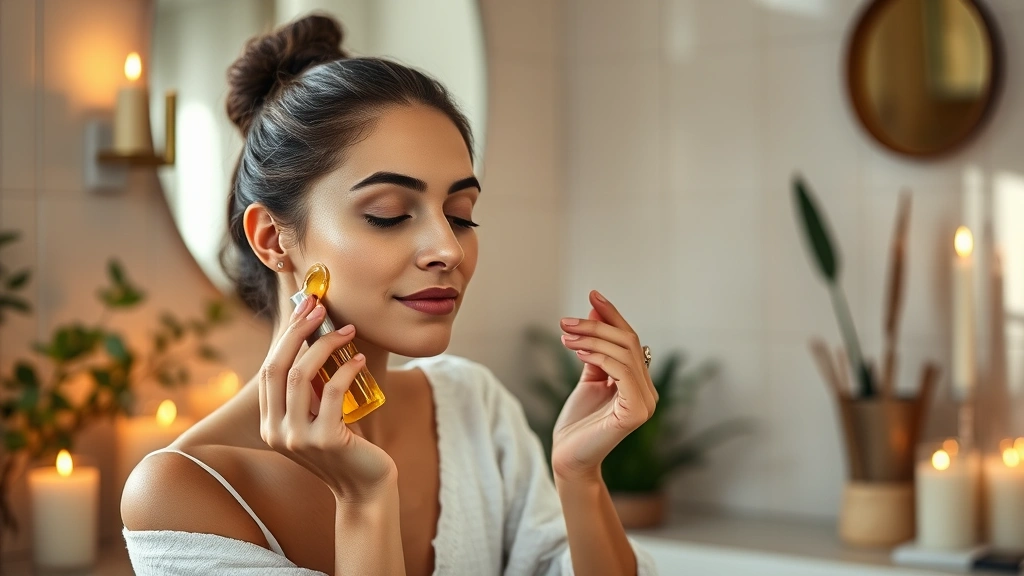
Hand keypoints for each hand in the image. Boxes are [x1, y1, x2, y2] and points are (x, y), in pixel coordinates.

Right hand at [258, 295, 396, 501]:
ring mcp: (297, 437)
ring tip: (349, 332)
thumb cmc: (345, 446)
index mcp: (269, 423)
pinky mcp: (324, 440)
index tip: (305, 308)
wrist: (364, 487)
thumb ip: (309, 390)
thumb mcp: (318, 416)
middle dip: (298, 331)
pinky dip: (346, 369)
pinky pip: (332, 392)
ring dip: (326, 345)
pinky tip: (359, 360)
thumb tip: (316, 337)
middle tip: (321, 309)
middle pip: (278, 367)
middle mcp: (275, 431)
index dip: (286, 335)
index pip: (269, 368)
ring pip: (301, 375)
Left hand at [551, 290, 657, 481]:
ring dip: (591, 339)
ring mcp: (645, 403)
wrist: (568, 457)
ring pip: (624, 354)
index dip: (612, 315)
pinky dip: (599, 356)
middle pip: (627, 343)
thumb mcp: (588, 376)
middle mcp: (648, 391)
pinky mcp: (636, 412)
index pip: (629, 339)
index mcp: (639, 382)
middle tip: (566, 321)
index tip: (592, 294)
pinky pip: (621, 372)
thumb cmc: (577, 422)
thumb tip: (594, 308)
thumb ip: (595, 347)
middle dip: (596, 326)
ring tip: (565, 335)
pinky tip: (578, 351)